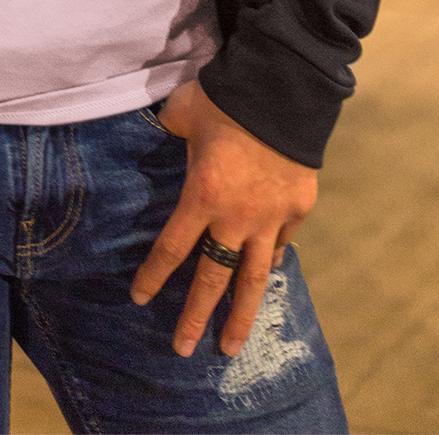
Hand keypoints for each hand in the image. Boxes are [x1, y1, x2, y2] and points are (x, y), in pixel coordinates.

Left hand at [130, 80, 316, 358]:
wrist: (284, 88)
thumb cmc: (224, 96)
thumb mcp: (183, 112)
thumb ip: (171, 131)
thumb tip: (161, 129)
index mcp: (201, 196)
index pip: (171, 249)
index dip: (153, 276)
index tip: (140, 299)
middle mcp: (235, 217)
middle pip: (211, 279)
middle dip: (194, 317)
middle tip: (182, 350)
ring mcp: (271, 218)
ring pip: (252, 279)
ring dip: (241, 316)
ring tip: (230, 347)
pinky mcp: (298, 208)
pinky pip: (280, 244)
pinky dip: (270, 260)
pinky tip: (264, 273)